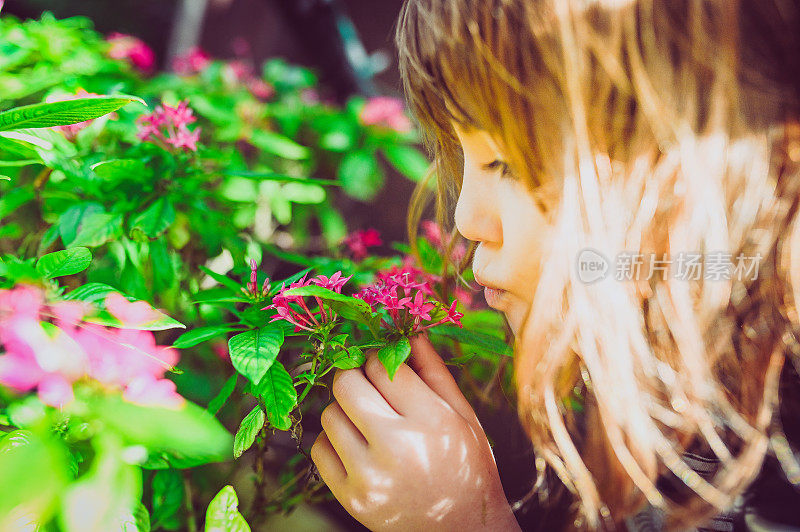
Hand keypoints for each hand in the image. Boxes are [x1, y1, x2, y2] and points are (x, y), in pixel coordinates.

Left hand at [310, 335, 519, 530]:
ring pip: (329, 415)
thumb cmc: (468, 468)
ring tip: (368, 421)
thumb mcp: (463, 416)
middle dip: (356, 376)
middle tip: (370, 386)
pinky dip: (334, 442)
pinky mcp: (351, 498)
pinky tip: (358, 447)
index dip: (381, 358)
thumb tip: (410, 332)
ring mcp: (370, 476)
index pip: (383, 365)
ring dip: (344, 410)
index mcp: (432, 421)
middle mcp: (398, 447)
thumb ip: (434, 372)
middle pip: (347, 384)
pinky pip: (319, 450)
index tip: (386, 365)